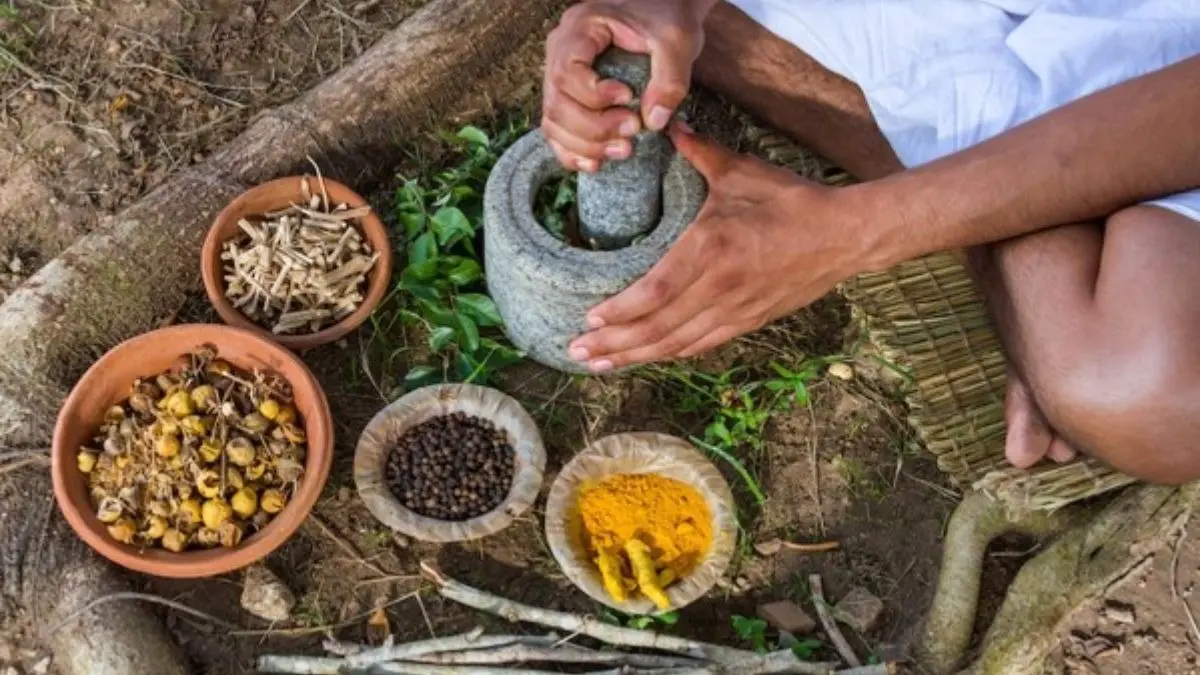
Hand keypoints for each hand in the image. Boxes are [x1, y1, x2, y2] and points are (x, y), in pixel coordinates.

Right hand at [542, 0, 714, 171]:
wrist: (664, 10)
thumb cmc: (666, 18)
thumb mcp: (677, 40)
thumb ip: (670, 78)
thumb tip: (654, 122)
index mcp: (580, 28)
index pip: (567, 72)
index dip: (594, 96)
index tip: (628, 98)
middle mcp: (560, 50)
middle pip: (556, 103)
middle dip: (593, 128)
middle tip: (632, 132)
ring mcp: (559, 75)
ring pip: (553, 121)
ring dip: (585, 146)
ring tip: (623, 150)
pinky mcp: (568, 96)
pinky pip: (556, 130)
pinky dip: (572, 152)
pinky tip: (596, 163)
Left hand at [568, 124, 870, 371]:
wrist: (846, 236)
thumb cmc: (793, 201)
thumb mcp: (742, 172)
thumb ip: (699, 153)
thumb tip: (668, 127)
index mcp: (713, 249)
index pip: (656, 292)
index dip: (620, 312)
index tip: (589, 318)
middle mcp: (721, 288)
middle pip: (658, 327)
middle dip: (613, 344)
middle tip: (576, 352)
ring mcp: (736, 310)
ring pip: (676, 344)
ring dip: (634, 357)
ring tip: (598, 363)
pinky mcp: (748, 322)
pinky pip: (700, 345)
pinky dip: (668, 353)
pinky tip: (644, 358)